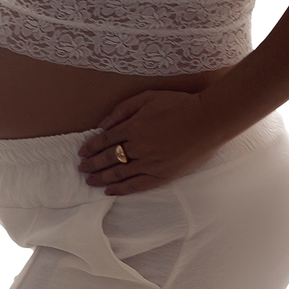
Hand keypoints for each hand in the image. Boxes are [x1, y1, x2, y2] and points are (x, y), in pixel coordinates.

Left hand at [77, 89, 221, 195]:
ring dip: (101, 178)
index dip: (90, 147)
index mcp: (133, 127)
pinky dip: (121, 189)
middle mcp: (138, 147)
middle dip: (92, 164)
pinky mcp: (162, 175)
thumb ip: (123, 109)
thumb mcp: (149, 97)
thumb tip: (102, 123)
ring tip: (90, 181)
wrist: (208, 120)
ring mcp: (150, 164)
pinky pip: (137, 185)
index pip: (104, 140)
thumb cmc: (180, 105)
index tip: (81, 153)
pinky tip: (110, 191)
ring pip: (119, 174)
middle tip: (81, 169)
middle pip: (108, 158)